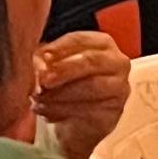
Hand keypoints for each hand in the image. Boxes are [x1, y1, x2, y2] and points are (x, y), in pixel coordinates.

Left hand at [30, 29, 130, 158]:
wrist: (72, 118)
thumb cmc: (62, 83)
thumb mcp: (51, 67)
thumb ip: (45, 61)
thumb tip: (39, 67)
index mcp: (101, 43)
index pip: (79, 39)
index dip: (58, 48)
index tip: (41, 56)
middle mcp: (116, 62)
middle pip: (91, 61)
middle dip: (63, 70)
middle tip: (42, 80)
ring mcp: (119, 87)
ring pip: (91, 86)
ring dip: (60, 94)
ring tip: (37, 99)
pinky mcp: (115, 110)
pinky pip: (90, 109)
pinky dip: (62, 110)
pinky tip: (46, 111)